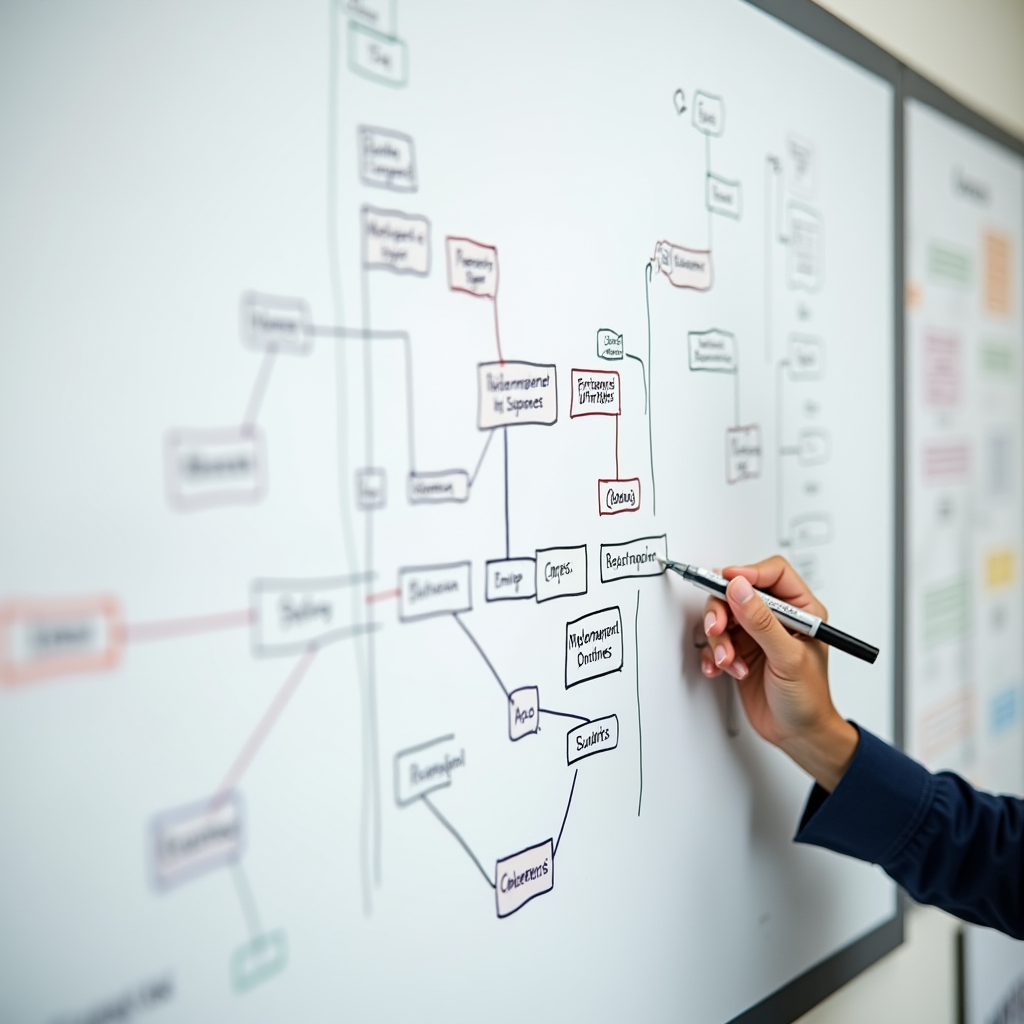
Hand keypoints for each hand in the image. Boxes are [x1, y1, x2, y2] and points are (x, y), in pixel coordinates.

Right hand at [700, 555, 857, 790]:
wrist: (798, 734)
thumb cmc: (809, 699)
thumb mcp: (788, 657)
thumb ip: (762, 621)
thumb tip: (739, 588)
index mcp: (801, 610)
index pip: (772, 574)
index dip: (747, 573)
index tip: (726, 582)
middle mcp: (776, 618)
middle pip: (738, 592)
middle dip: (723, 610)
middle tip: (717, 628)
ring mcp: (756, 634)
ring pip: (723, 617)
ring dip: (719, 640)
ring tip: (729, 661)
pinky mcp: (739, 650)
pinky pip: (716, 641)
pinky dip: (715, 655)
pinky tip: (724, 669)